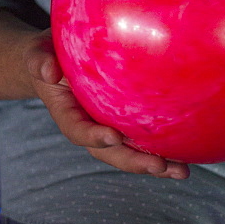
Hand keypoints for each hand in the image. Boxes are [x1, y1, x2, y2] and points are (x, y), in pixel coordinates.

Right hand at [23, 29, 189, 179]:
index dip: (94, 137)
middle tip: (159, 166)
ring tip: (181, 171)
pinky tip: (186, 153)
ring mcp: (107, 124)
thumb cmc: (48, 53)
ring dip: (155, 164)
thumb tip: (48, 70)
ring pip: (130, 151)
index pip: (78, 130)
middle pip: (110, 152)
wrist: (55, 57)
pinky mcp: (124, 119)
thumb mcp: (38, 52)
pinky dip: (163, 147)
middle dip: (134, 161)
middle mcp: (89, 125)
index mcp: (67, 112)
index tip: (113, 137)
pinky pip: (142, 136)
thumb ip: (39, 60)